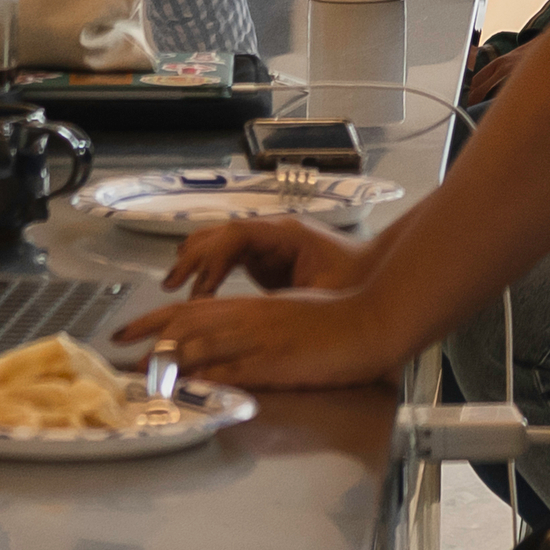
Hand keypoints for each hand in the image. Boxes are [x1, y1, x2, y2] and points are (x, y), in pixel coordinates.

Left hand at [113, 288, 399, 390]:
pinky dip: (203, 379)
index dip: (154, 319)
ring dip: (166, 360)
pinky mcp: (273, 364)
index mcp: (250, 307)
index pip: (191, 309)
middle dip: (148, 338)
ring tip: (140, 374)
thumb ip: (256, 322)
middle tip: (118, 351)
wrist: (368, 321)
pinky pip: (230, 371)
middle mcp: (247, 320)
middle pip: (186, 325)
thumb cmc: (335, 316)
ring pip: (201, 346)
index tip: (126, 330)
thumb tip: (230, 332)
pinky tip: (184, 387)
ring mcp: (258, 341)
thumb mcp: (288, 312)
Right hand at [163, 209, 378, 298]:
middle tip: (171, 284)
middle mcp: (273, 232)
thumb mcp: (322, 293)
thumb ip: (284, 301)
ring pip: (221, 241)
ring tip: (173, 284)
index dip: (211, 260)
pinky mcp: (267, 258)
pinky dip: (209, 270)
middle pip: (221, 233)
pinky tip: (196, 289)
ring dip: (196, 259)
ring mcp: (269, 243)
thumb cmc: (356, 283)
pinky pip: (229, 257)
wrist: (378, 277)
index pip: (236, 235)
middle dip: (193, 257)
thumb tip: (244, 316)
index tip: (198, 291)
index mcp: (287, 234)